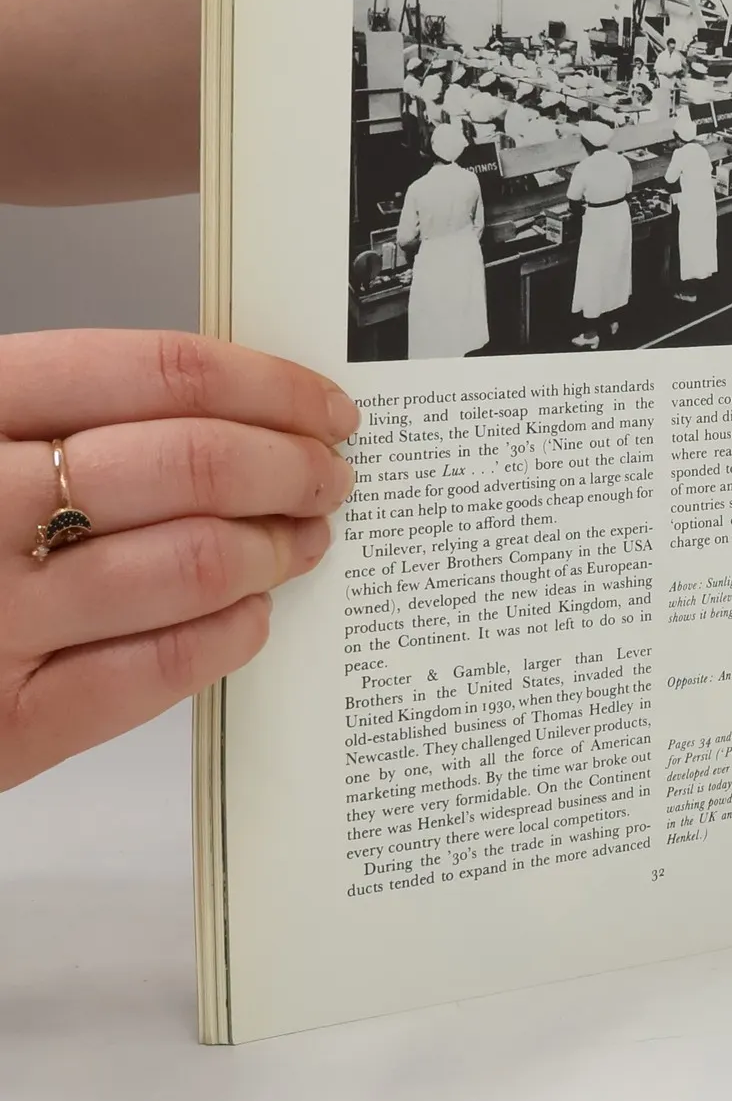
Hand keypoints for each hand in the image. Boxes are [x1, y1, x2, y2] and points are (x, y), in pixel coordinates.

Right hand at [0, 331, 358, 789]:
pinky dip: (227, 635)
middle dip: (290, 468)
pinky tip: (248, 614)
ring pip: (190, 566)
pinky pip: (154, 673)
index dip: (263, 386)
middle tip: (330, 476)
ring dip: (274, 548)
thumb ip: (50, 414)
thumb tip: (216, 408)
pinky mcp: (2, 728)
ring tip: (300, 538)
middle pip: (190, 466)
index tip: (322, 406)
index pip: (150, 373)